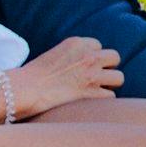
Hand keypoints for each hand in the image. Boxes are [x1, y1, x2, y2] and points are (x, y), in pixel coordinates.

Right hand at [0, 36, 122, 119]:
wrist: (26, 89)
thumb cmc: (34, 75)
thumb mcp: (56, 54)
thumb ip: (73, 55)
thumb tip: (83, 64)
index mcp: (77, 43)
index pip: (98, 46)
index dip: (93, 56)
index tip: (84, 66)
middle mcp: (89, 56)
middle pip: (114, 58)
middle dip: (107, 68)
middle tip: (96, 77)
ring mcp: (93, 74)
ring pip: (119, 77)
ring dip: (110, 84)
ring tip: (98, 90)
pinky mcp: (93, 93)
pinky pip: (111, 96)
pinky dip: (103, 101)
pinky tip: (92, 103)